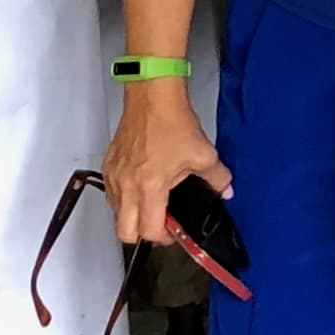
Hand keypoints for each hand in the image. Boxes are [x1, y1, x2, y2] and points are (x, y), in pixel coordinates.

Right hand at [103, 82, 229, 247]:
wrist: (152, 96)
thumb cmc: (171, 120)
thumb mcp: (204, 154)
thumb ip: (218, 179)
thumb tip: (225, 191)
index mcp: (150, 186)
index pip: (149, 231)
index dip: (164, 238)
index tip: (175, 232)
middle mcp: (127, 185)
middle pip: (124, 232)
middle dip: (143, 234)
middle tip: (161, 223)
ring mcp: (114, 176)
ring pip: (115, 214)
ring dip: (132, 217)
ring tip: (151, 204)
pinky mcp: (108, 165)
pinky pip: (111, 195)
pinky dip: (123, 199)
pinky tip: (140, 189)